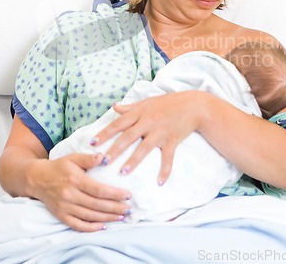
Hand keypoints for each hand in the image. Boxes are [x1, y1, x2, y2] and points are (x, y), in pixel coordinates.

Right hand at [29, 152, 132, 231]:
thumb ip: (88, 158)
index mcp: (75, 180)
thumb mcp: (73, 157)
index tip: (128, 195)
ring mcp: (65, 207)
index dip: (114, 194)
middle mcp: (70, 195)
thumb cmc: (58, 166)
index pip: (98, 190)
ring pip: (90, 216)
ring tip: (122, 217)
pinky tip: (103, 226)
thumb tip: (103, 157)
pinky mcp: (61, 216)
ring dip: (107, 218)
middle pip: (97, 205)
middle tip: (129, 209)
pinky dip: (91, 228)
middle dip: (115, 208)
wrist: (37, 178)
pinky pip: (77, 225)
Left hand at [90, 91, 205, 184]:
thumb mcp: (148, 101)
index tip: (92, 143)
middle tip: (103, 160)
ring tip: (123, 172)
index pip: (118, 124)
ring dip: (133, 161)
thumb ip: (130, 107)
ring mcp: (160, 132)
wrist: (193, 105)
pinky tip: (159, 182)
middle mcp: (148, 122)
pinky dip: (164, 171)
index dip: (105, 133)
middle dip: (114, 149)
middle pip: (127, 137)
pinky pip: (167, 158)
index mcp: (140, 112)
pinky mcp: (172, 141)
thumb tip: (114, 107)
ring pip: (144, 148)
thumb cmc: (169, 103)